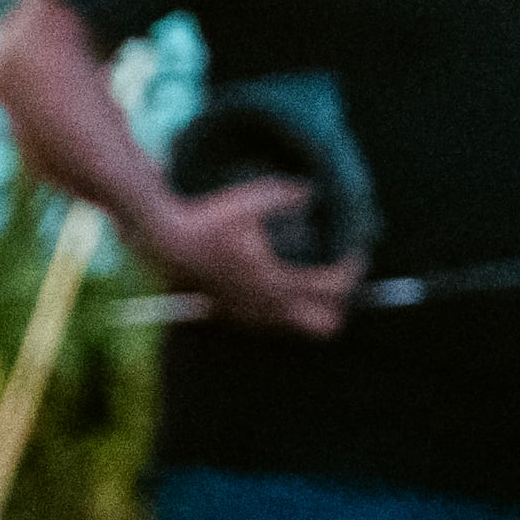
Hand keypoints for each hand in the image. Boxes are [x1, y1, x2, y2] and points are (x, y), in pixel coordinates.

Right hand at [145, 175, 355, 335]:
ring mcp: (251, 313)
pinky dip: (285, 308)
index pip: (335, 286)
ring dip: (312, 306)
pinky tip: (279, 283)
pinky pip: (273, 323)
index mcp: (278, 278)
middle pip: (326, 324)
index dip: (353, 267)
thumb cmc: (209, 219)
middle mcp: (268, 303)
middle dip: (339, 303)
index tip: (354, 250)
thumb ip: (292, 195)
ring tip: (311, 279)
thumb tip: (317, 193)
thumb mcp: (254, 197)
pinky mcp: (233, 314)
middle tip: (336, 275)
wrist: (165, 243)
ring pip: (299, 327)